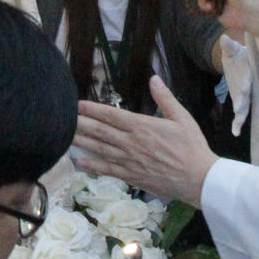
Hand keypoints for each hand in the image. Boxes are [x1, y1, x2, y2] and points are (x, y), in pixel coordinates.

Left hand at [72, 78, 217, 207]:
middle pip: (99, 131)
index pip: (111, 115)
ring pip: (99, 150)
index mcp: (142, 126)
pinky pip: (108, 169)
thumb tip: (153, 78)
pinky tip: (79, 162)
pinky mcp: (131, 176)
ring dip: (81, 142)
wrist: (197, 179)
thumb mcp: (182, 118)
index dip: (91, 109)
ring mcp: (129, 161)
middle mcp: (131, 143)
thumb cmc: (192, 146)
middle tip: (61, 118)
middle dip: (79, 124)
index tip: (76, 104)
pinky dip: (92, 166)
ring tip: (63, 136)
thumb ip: (165, 98)